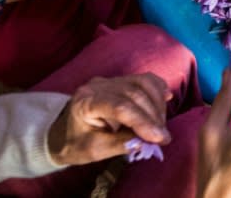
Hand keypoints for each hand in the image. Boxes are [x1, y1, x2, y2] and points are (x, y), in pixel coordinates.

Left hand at [48, 73, 171, 165]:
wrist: (64, 133)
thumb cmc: (75, 144)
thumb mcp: (94, 151)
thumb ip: (120, 144)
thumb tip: (147, 142)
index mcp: (85, 101)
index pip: (120, 106)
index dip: (143, 122)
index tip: (159, 139)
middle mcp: (98, 85)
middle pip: (134, 93)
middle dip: (153, 116)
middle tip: (163, 137)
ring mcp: (110, 80)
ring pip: (143, 83)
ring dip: (158, 104)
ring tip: (161, 125)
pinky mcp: (121, 80)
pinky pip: (144, 79)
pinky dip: (158, 88)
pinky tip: (166, 99)